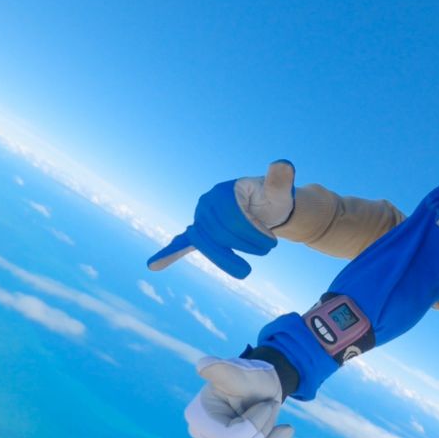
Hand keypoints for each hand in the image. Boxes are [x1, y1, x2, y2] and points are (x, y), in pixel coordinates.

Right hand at [147, 160, 295, 278]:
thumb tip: (283, 165)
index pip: (233, 218)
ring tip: (244, 272)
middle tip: (268, 249)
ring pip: (208, 244)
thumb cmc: (274, 198)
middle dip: (245, 245)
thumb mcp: (280, 190)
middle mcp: (207, 204)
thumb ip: (281, 179)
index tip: (271, 240)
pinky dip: (170, 253)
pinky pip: (184, 243)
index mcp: (224, 192)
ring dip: (226, 258)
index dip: (253, 233)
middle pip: (221, 233)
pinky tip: (154, 264)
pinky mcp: (202, 232)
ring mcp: (202, 218)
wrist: (267, 208)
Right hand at [184, 356, 293, 437]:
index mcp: (198, 416)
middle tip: (270, 405)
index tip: (267, 403)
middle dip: (264, 430)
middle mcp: (203, 433)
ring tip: (275, 419)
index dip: (254, 425)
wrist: (264, 380)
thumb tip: (204, 365)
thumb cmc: (252, 374)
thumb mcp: (243, 372)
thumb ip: (224, 371)